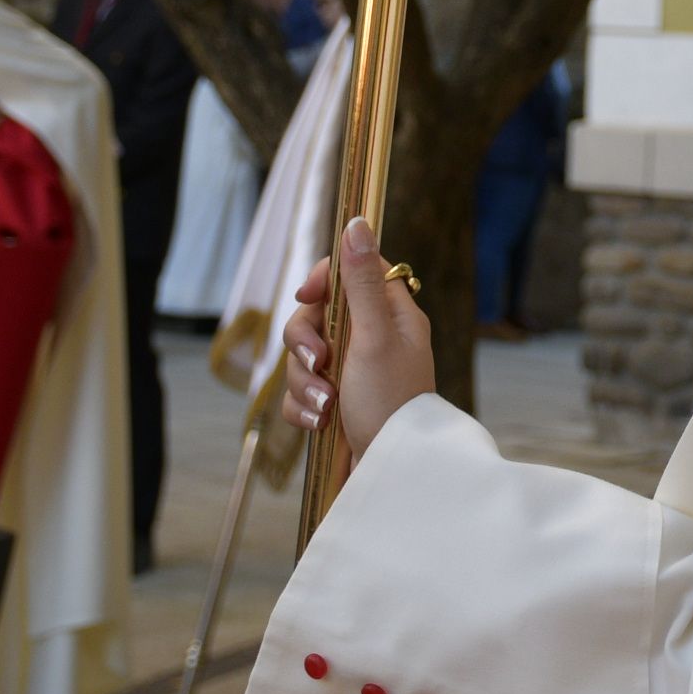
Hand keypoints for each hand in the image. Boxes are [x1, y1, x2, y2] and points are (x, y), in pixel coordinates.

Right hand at [280, 218, 436, 460]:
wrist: (391, 471)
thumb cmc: (391, 401)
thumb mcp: (374, 336)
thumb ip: (361, 282)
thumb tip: (357, 222)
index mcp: (391, 316)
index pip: (351, 274)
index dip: (323, 281)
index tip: (308, 297)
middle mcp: (372, 339)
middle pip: (316, 316)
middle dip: (307, 343)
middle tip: (321, 363)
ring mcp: (352, 372)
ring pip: (303, 358)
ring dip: (307, 383)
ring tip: (328, 406)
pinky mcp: (335, 403)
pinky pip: (301, 393)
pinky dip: (305, 408)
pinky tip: (322, 423)